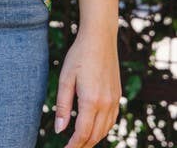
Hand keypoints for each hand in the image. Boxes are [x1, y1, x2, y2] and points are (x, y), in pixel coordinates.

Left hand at [54, 29, 121, 146]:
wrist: (100, 38)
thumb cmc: (79, 55)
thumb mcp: (65, 78)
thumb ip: (62, 105)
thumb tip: (60, 129)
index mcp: (91, 100)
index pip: (83, 133)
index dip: (73, 145)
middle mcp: (106, 104)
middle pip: (95, 135)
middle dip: (83, 145)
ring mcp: (114, 100)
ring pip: (105, 130)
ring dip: (93, 139)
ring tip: (80, 142)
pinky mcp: (118, 95)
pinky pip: (112, 120)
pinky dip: (103, 129)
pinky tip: (95, 128)